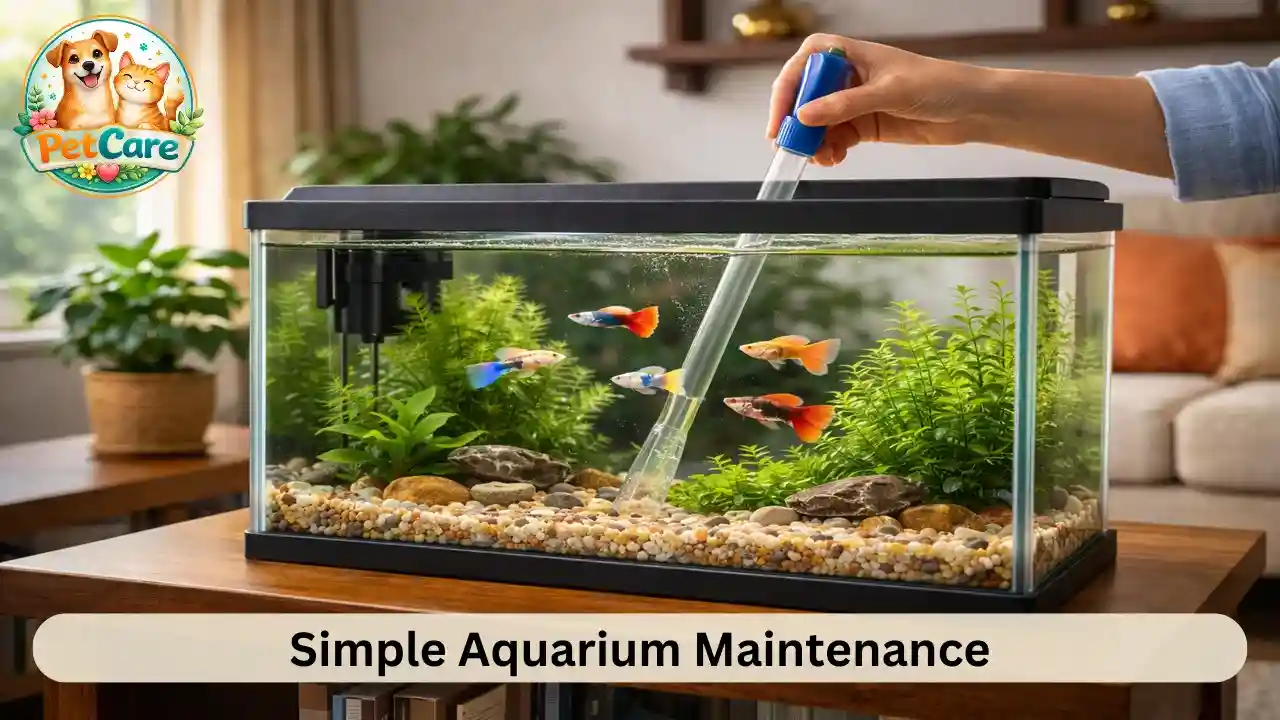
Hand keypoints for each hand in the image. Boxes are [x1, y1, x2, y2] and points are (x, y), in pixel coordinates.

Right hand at [766, 34, 996, 165]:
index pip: (804, 66)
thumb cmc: (938, 84)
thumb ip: (845, 105)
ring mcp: (854, 102)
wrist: (972, 109)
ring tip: (821, 158)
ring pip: (818, 123)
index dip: (787, 91)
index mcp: (849, 53)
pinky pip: (835, 138)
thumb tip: (805, 116)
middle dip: (796, 124)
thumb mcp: (889, 93)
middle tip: (792, 148)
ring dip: (813, 142)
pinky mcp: (864, 125)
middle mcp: (846, 76)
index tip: (781, 120)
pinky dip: (829, 151)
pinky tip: (834, 159)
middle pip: (805, 97)